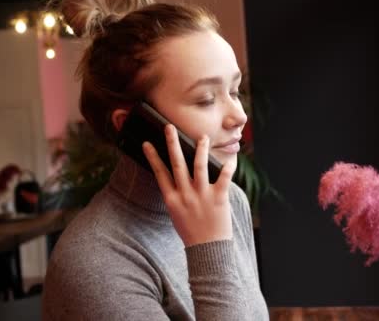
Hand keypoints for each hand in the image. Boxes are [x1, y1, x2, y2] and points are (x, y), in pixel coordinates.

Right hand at [142, 124, 236, 246]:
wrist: (207, 250)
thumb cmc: (191, 231)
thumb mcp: (176, 214)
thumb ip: (176, 195)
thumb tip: (175, 178)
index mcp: (172, 199)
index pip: (160, 173)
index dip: (153, 157)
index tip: (147, 143)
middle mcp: (185, 195)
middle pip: (177, 164)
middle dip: (172, 144)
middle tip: (169, 128)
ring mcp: (202, 196)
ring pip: (199, 166)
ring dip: (200, 149)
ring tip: (202, 137)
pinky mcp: (219, 198)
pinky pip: (224, 177)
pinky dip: (228, 166)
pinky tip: (231, 157)